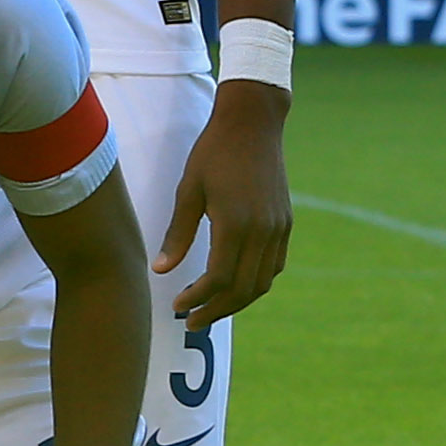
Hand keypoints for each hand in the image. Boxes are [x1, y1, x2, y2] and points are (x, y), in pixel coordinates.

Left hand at [156, 86, 291, 325]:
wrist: (253, 125)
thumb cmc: (212, 154)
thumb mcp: (188, 191)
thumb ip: (178, 234)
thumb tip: (161, 270)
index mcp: (235, 224)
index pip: (218, 279)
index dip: (198, 299)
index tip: (178, 308)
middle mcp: (263, 231)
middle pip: (243, 289)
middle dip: (216, 310)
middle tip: (190, 321)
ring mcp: (279, 228)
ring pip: (262, 281)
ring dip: (236, 301)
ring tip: (209, 308)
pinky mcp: (285, 223)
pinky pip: (274, 265)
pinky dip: (254, 282)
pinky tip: (232, 284)